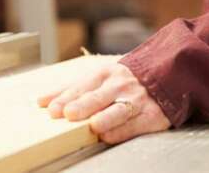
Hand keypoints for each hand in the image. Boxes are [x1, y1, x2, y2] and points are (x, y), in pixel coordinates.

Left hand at [37, 60, 170, 143]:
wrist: (167, 76)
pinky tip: (108, 136)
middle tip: (68, 113)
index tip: (51, 108)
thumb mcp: (100, 77)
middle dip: (83, 104)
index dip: (66, 98)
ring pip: (119, 109)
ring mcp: (137, 100)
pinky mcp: (152, 115)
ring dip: (105, 117)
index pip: (82, 86)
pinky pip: (135, 124)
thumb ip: (71, 90)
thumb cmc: (125, 80)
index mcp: (106, 73)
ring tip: (92, 125)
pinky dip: (121, 131)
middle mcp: (121, 85)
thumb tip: (41, 102)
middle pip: (98, 96)